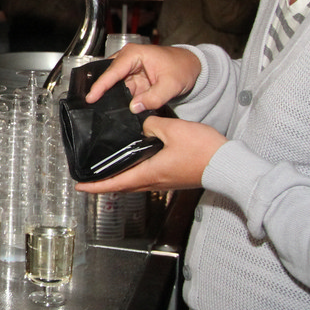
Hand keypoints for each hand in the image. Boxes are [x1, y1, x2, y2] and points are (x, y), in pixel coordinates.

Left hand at [75, 115, 225, 192]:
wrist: (228, 164)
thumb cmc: (204, 151)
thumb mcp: (172, 130)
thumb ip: (151, 124)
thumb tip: (140, 122)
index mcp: (150, 172)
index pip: (115, 183)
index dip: (95, 186)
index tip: (80, 186)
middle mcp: (156, 182)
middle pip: (123, 186)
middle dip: (104, 184)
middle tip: (90, 180)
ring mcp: (166, 182)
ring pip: (136, 184)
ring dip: (120, 180)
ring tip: (108, 172)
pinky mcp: (174, 178)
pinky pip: (148, 179)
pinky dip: (135, 174)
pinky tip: (137, 164)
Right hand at [85, 43, 202, 112]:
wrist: (193, 67)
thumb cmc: (183, 68)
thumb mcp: (171, 85)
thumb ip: (153, 98)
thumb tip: (134, 108)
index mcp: (134, 54)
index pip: (113, 71)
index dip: (100, 85)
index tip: (90, 98)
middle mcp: (128, 59)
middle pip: (109, 77)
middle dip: (100, 91)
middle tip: (91, 107)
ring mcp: (129, 70)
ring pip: (114, 86)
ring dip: (111, 97)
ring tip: (100, 110)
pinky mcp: (133, 80)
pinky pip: (122, 91)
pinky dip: (119, 100)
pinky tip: (114, 110)